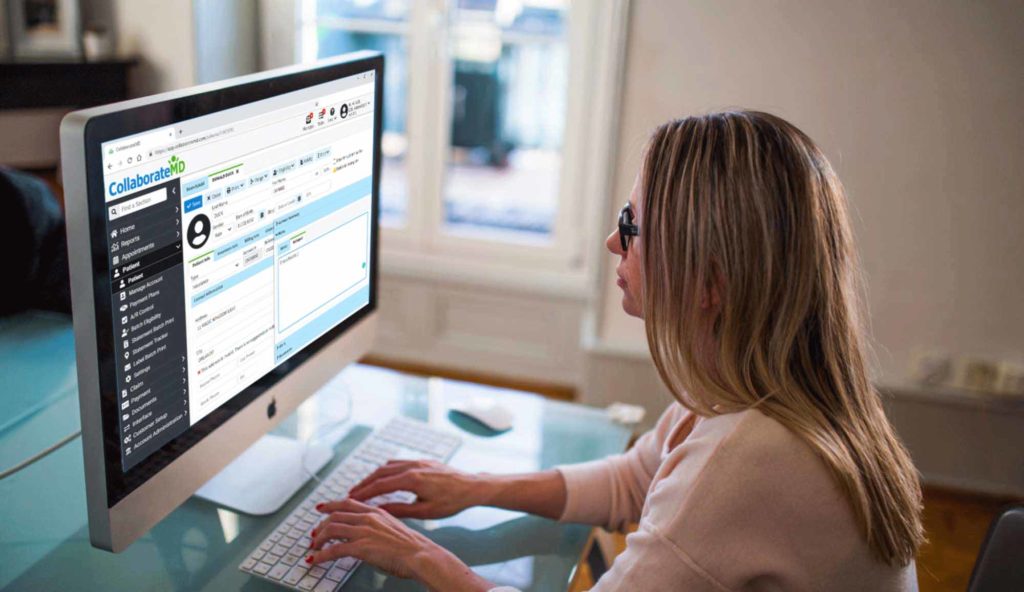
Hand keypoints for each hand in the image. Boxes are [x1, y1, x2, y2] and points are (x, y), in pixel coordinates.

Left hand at [307, 498, 436, 577]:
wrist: (421, 555)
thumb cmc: (413, 547)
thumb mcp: (394, 528)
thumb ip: (379, 527)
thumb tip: (368, 535)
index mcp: (376, 512)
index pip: (347, 503)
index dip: (331, 504)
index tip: (321, 508)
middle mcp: (368, 518)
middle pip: (335, 515)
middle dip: (320, 525)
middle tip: (313, 535)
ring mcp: (364, 531)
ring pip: (331, 529)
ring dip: (318, 540)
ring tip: (313, 548)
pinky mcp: (361, 547)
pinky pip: (333, 550)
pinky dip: (320, 555)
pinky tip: (315, 560)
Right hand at [347, 459, 483, 518]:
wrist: (472, 486)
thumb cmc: (452, 502)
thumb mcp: (425, 512)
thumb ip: (400, 510)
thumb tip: (379, 511)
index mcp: (412, 479)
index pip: (380, 484)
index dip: (363, 492)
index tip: (350, 499)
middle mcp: (413, 466)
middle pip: (380, 472)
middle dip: (364, 483)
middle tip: (351, 494)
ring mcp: (418, 461)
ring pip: (389, 465)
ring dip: (374, 475)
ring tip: (364, 486)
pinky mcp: (423, 461)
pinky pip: (399, 462)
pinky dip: (387, 469)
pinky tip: (384, 476)